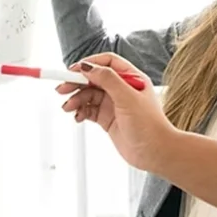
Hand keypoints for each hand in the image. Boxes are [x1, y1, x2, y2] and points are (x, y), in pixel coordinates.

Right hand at [57, 53, 175, 172]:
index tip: (73, 70)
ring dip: (76, 99)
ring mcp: (114, 104)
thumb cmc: (149, 125)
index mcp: (132, 78)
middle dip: (76, 82)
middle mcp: (122, 89)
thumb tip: (88, 66)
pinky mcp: (107, 119)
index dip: (90, 64)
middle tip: (61, 89)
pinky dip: (80, 111)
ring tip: (68, 108)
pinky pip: (89, 110)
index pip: (107, 63)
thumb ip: (108, 80)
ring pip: (88, 95)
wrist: (155, 153)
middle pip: (94, 78)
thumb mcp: (127, 97)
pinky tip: (77, 117)